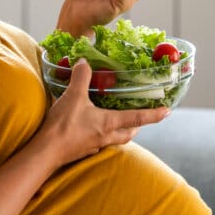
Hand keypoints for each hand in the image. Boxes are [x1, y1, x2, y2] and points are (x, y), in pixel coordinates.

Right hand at [40, 59, 169, 166]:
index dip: (154, 114)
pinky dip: (101, 135)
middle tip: (140, 117)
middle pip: (128, 133)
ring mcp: (94, 145)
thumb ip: (81, 77)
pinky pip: (99, 142)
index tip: (168, 111)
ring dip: (120, 131)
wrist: (46, 152)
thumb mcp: (73, 96)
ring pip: (114, 139)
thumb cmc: (63, 125)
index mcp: (108, 123)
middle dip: (137, 125)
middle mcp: (106, 136)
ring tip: (117, 121)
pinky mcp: (83, 150)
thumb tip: (84, 62)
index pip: (137, 118)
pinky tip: (92, 128)